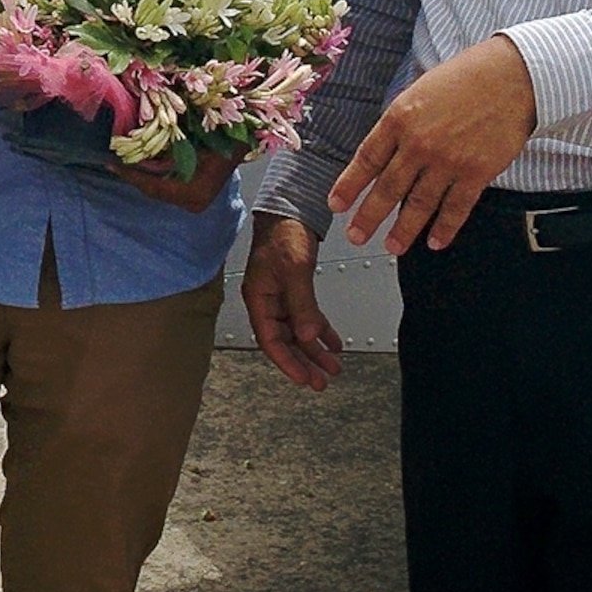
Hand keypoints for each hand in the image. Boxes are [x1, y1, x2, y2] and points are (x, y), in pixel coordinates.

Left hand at [118, 149, 236, 213]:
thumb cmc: (216, 138)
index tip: (112, 165)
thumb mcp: (185, 144)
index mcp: (193, 192)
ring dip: (143, 179)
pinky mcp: (195, 199)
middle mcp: (193, 203)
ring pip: (160, 193)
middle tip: (114, 166)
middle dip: (134, 178)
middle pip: (154, 193)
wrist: (240, 143)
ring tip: (123, 167)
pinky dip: (155, 180)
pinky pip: (168, 191)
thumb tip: (134, 157)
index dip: (131, 175)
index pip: (153, 187)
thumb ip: (162, 157)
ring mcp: (195, 204)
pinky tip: (142, 170)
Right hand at [242, 212, 343, 387]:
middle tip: (321, 381)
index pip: (270, 340)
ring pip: (298, 332)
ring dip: (315, 349)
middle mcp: (267, 301)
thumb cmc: (283, 233)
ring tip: (333, 366)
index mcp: (259, 298)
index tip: (304, 379)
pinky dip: (320, 331)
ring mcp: (280, 296)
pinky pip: (307, 318)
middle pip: (285, 341)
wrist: (290, 209)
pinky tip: (333, 342)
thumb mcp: (294, 269)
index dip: (287, 362)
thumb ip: (302, 304)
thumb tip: (308, 336)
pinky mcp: (294, 289)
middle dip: (305, 362)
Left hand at [330, 34, 537, 253]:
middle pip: (386, 188)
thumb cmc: (467, 76)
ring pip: (418, 205)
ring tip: (392, 246)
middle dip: (368, 217)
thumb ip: (401, 121)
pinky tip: (435, 241)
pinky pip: (456, 208)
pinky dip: (444, 228)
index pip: (366, 159)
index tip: (337, 204)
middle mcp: (419, 143)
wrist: (512, 76)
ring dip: (403, 230)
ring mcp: (448, 161)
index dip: (349, 185)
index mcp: (400, 118)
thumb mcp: (419, 90)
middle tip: (356, 235)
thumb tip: (385, 149)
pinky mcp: (476, 172)